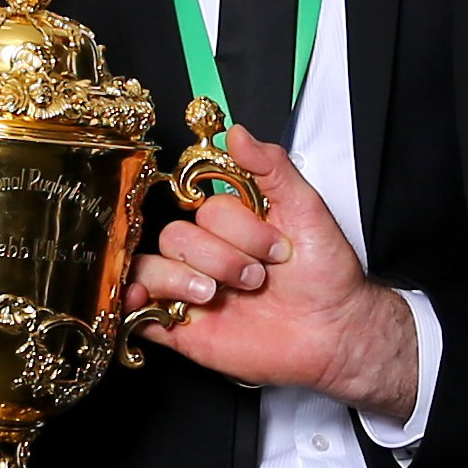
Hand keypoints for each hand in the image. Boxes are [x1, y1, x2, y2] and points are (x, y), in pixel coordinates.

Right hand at [128, 133, 420, 419]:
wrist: (334, 334)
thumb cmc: (325, 276)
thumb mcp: (306, 209)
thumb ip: (271, 167)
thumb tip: (236, 132)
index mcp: (230, 225)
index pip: (204, 208)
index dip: (238, 226)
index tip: (278, 247)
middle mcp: (206, 254)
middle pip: (175, 237)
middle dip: (222, 258)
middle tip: (259, 278)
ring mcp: (190, 290)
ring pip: (150, 268)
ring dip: (184, 279)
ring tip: (219, 296)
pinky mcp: (179, 327)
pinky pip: (137, 312)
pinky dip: (132, 302)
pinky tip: (144, 300)